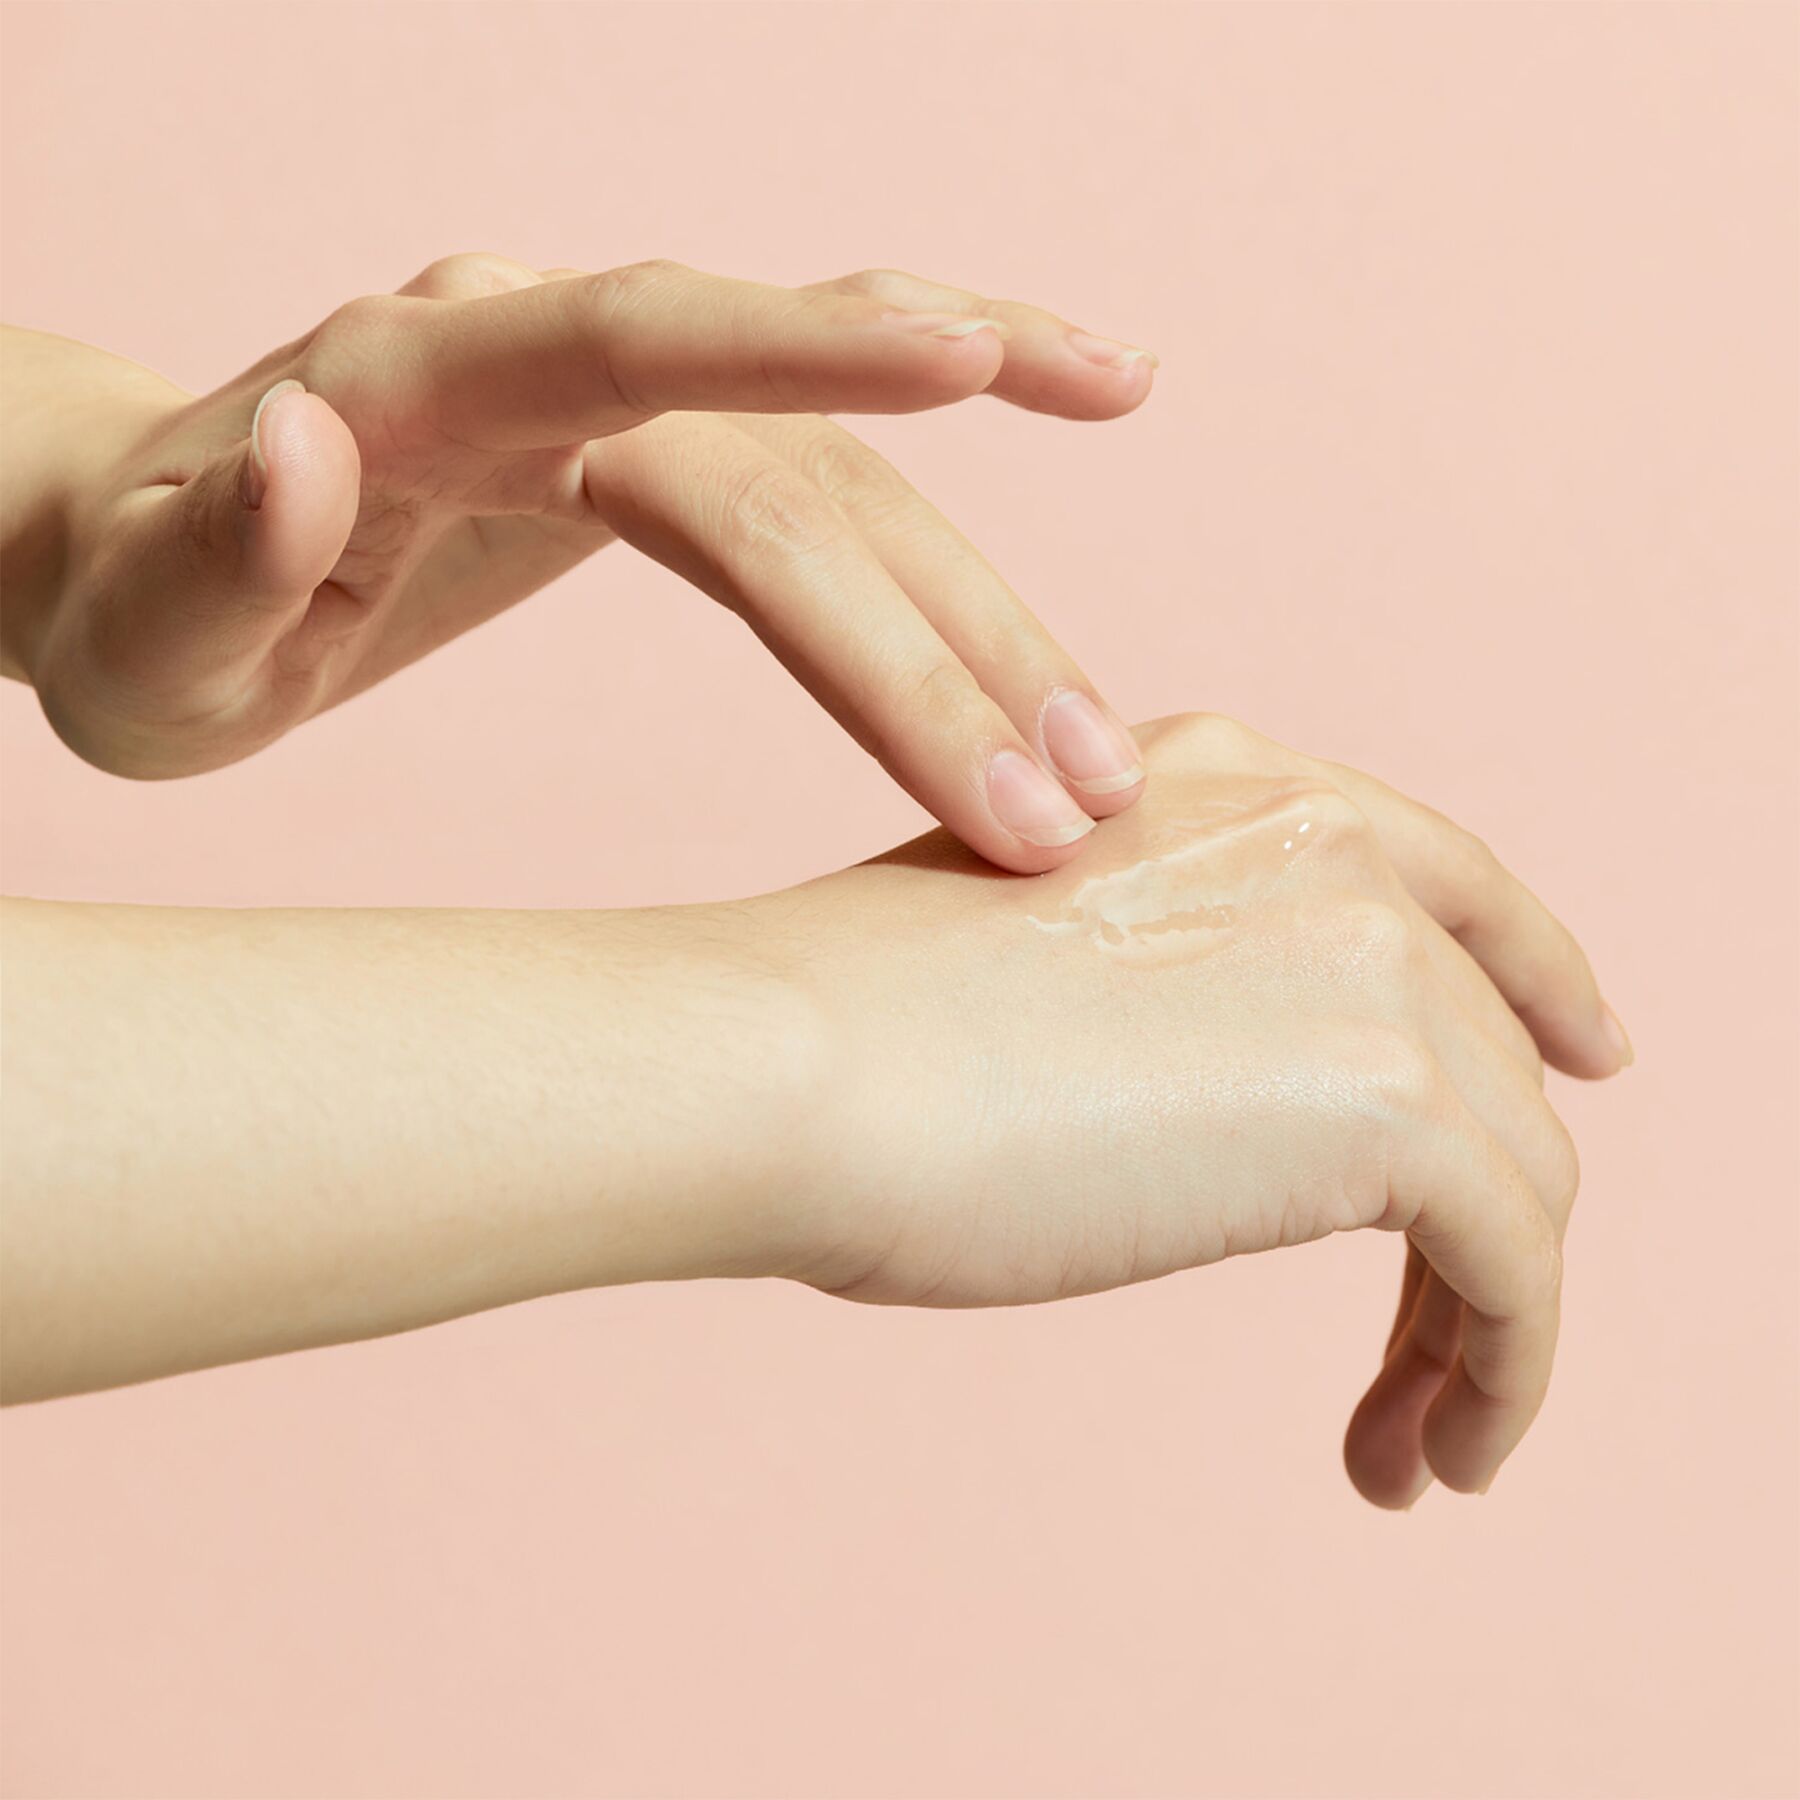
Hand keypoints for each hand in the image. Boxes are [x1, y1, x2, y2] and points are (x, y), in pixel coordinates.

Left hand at [7, 258, 1155, 870]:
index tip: (976, 363)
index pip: (631, 342)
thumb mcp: (141, 628)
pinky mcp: (667, 440)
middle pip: (791, 463)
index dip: (802, 348)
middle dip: (939, 630)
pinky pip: (837, 441)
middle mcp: (542, 350)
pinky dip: (965, 434)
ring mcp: (618, 392)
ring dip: (990, 604)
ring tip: (1104, 744)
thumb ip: (219, 547)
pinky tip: (1082, 391)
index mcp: (417, 377)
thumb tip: (312, 440)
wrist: (165, 561)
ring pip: (850, 470)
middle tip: (1062, 797)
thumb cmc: (149, 615)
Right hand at [767, 713, 1632, 1504]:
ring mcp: (1364, 957)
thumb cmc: (846, 1038)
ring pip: (1518, 1169)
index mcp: (1224, 781)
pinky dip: (1503, 1375)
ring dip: (1485, 1320)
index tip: (1588, 1058)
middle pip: (1484, 1053)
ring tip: (1418, 1439)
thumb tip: (1244, 1111)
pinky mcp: (1388, 1100)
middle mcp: (1319, 838)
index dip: (1537, 978)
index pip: (1449, 881)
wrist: (790, 1065)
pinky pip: (1519, 1266)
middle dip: (1476, 1209)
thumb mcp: (1042, 953)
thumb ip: (1175, 988)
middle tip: (1422, 1354)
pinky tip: (1427, 1457)